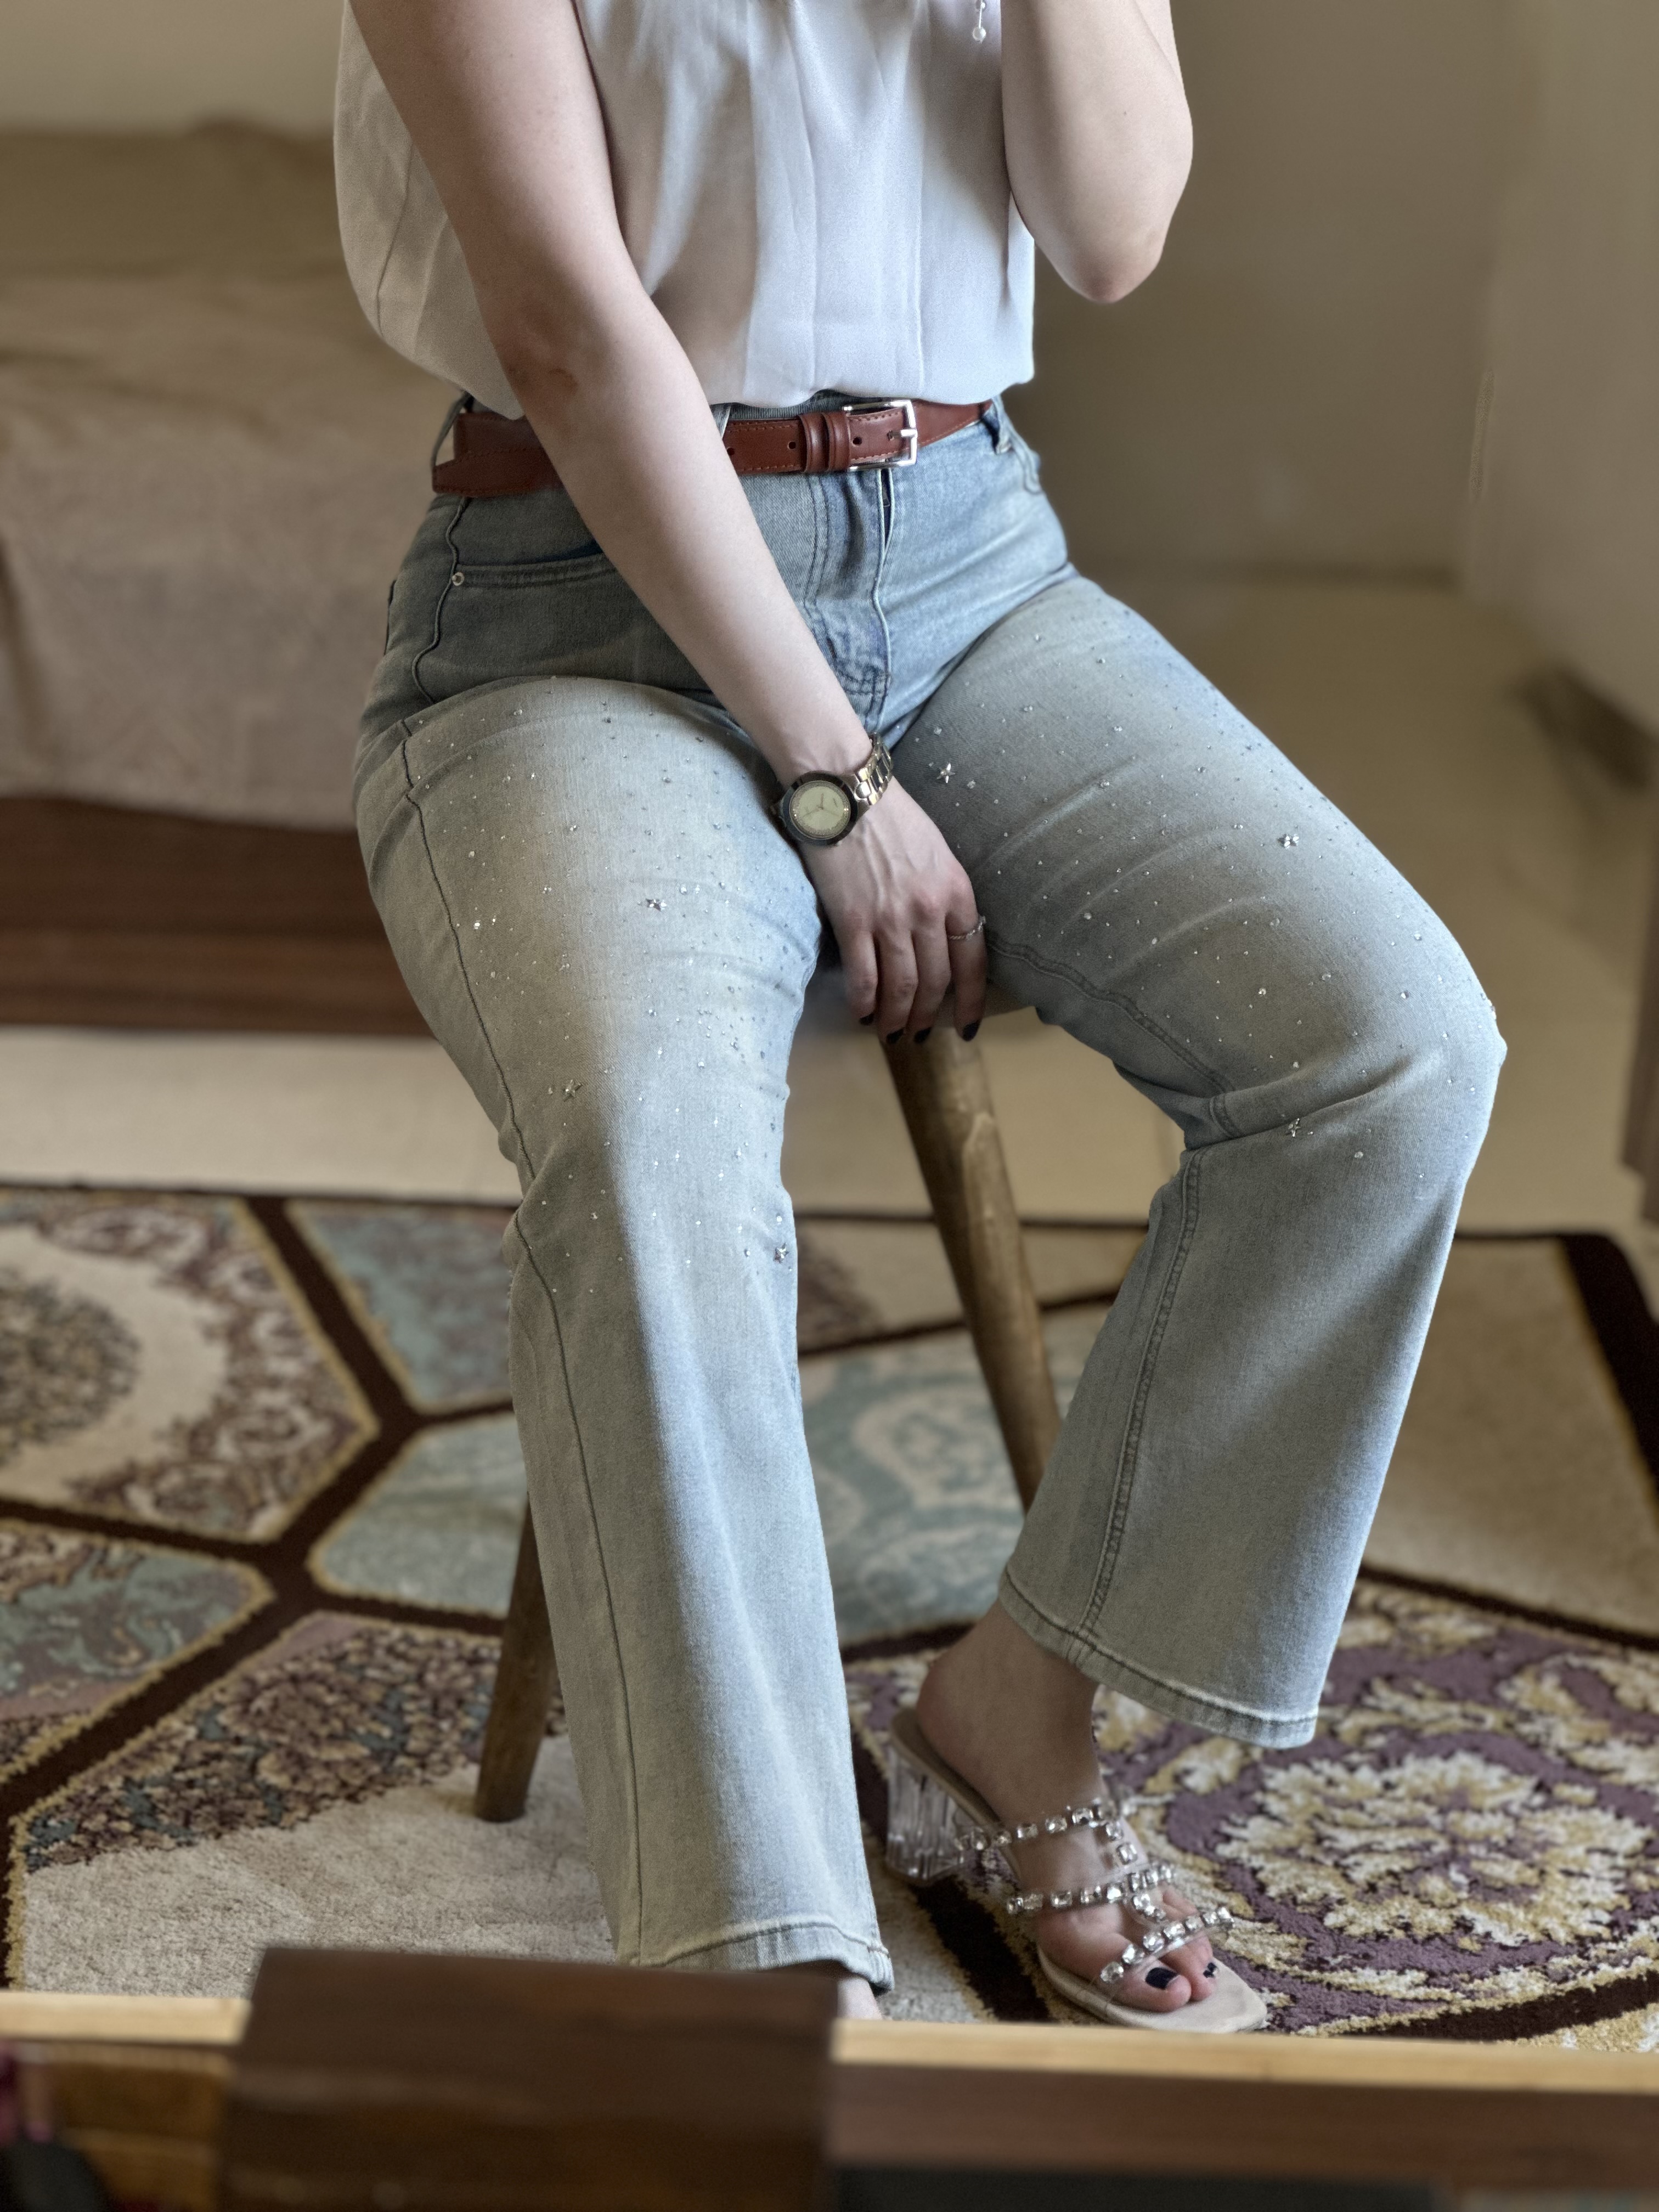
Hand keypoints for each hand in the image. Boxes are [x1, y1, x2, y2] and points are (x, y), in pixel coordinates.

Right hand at [802, 783, 987, 1039]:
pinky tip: (862, 1014)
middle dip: (928, 1016)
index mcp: (956, 892)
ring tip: (890, 1033)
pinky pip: (864, 976)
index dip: (970, 1001)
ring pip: (901, 987)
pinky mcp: (853, 920)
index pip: (973, 961)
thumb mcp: (937, 852)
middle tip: (917, 1034)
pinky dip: (864, 1003)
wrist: (845, 791)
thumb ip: (943, 894)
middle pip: (936, 981)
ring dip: (896, 1018)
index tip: (966, 1025)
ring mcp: (890, 918)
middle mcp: (929, 911)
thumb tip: (939, 936)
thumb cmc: (891, 816)